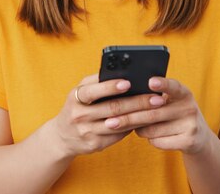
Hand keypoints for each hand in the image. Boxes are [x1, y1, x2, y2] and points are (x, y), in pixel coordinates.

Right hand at [50, 74, 165, 158]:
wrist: (63, 136)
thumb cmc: (77, 107)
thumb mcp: (79, 92)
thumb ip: (96, 82)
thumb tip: (124, 75)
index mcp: (75, 97)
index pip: (93, 91)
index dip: (110, 87)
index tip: (129, 82)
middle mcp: (80, 115)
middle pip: (112, 108)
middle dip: (136, 102)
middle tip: (156, 98)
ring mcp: (87, 131)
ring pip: (119, 123)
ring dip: (140, 116)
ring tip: (156, 109)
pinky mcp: (95, 144)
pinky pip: (118, 135)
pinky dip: (133, 127)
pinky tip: (146, 121)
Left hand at [104, 77, 212, 154]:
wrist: (198, 137)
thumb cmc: (173, 113)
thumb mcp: (171, 101)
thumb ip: (153, 97)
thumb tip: (122, 95)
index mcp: (184, 93)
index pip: (173, 86)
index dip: (162, 83)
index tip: (150, 81)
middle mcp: (190, 107)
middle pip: (153, 113)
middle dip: (128, 118)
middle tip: (110, 121)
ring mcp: (191, 125)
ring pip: (153, 129)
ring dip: (138, 129)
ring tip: (135, 126)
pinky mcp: (189, 141)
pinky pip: (159, 141)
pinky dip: (150, 139)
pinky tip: (151, 136)